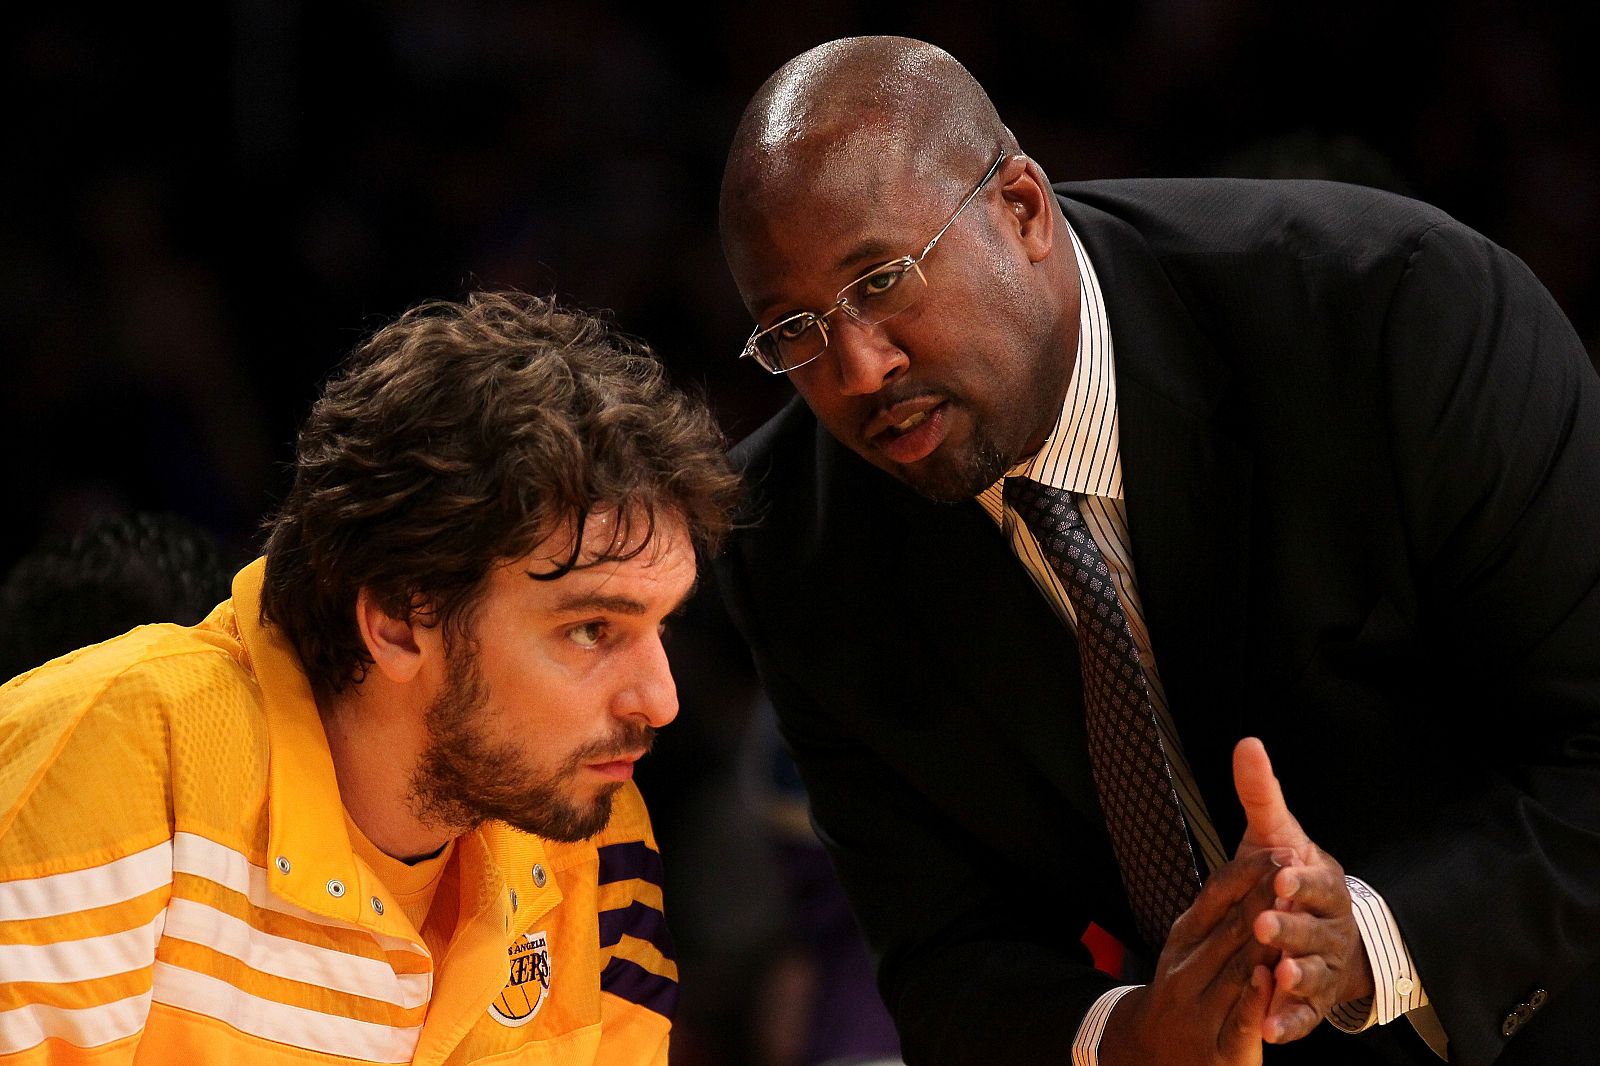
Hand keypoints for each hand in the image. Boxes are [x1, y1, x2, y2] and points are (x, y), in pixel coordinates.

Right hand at [1099, 849, 1281, 1065]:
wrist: (1151, 1050)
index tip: (1281, 851)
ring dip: (1267, 941)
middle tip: (1298, 871)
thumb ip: (1217, 915)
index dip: (1249, 873)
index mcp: (1184, 938)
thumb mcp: (1188, 946)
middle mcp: (1186, 969)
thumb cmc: (1183, 990)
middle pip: (1233, 927)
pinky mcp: (1218, 1048)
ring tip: (1293, 914)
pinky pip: (1239, 1020)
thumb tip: (1252, 870)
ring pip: (1238, 969)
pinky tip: (1269, 979)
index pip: (1216, 896)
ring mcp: (1199, 1009)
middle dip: (1267, 898)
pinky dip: (1254, 998)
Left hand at [1232, 737, 1374, 1042]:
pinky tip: (1270, 1029)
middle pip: (1314, 930)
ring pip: (1314, 973)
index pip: (1316, 883)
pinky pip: (1304, 1015)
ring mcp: (1324, 966)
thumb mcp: (1275, 835)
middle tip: (1265, 925)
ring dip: (1296, 976)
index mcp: (1323, 885)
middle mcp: (1330, 927)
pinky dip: (1290, 1022)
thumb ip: (1260, 794)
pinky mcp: (1313, 1002)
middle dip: (1292, 927)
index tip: (1281, 876)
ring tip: (1278, 976)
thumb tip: (1247, 742)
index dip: (1301, 882)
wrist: (1320, 931)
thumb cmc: (1291, 878)